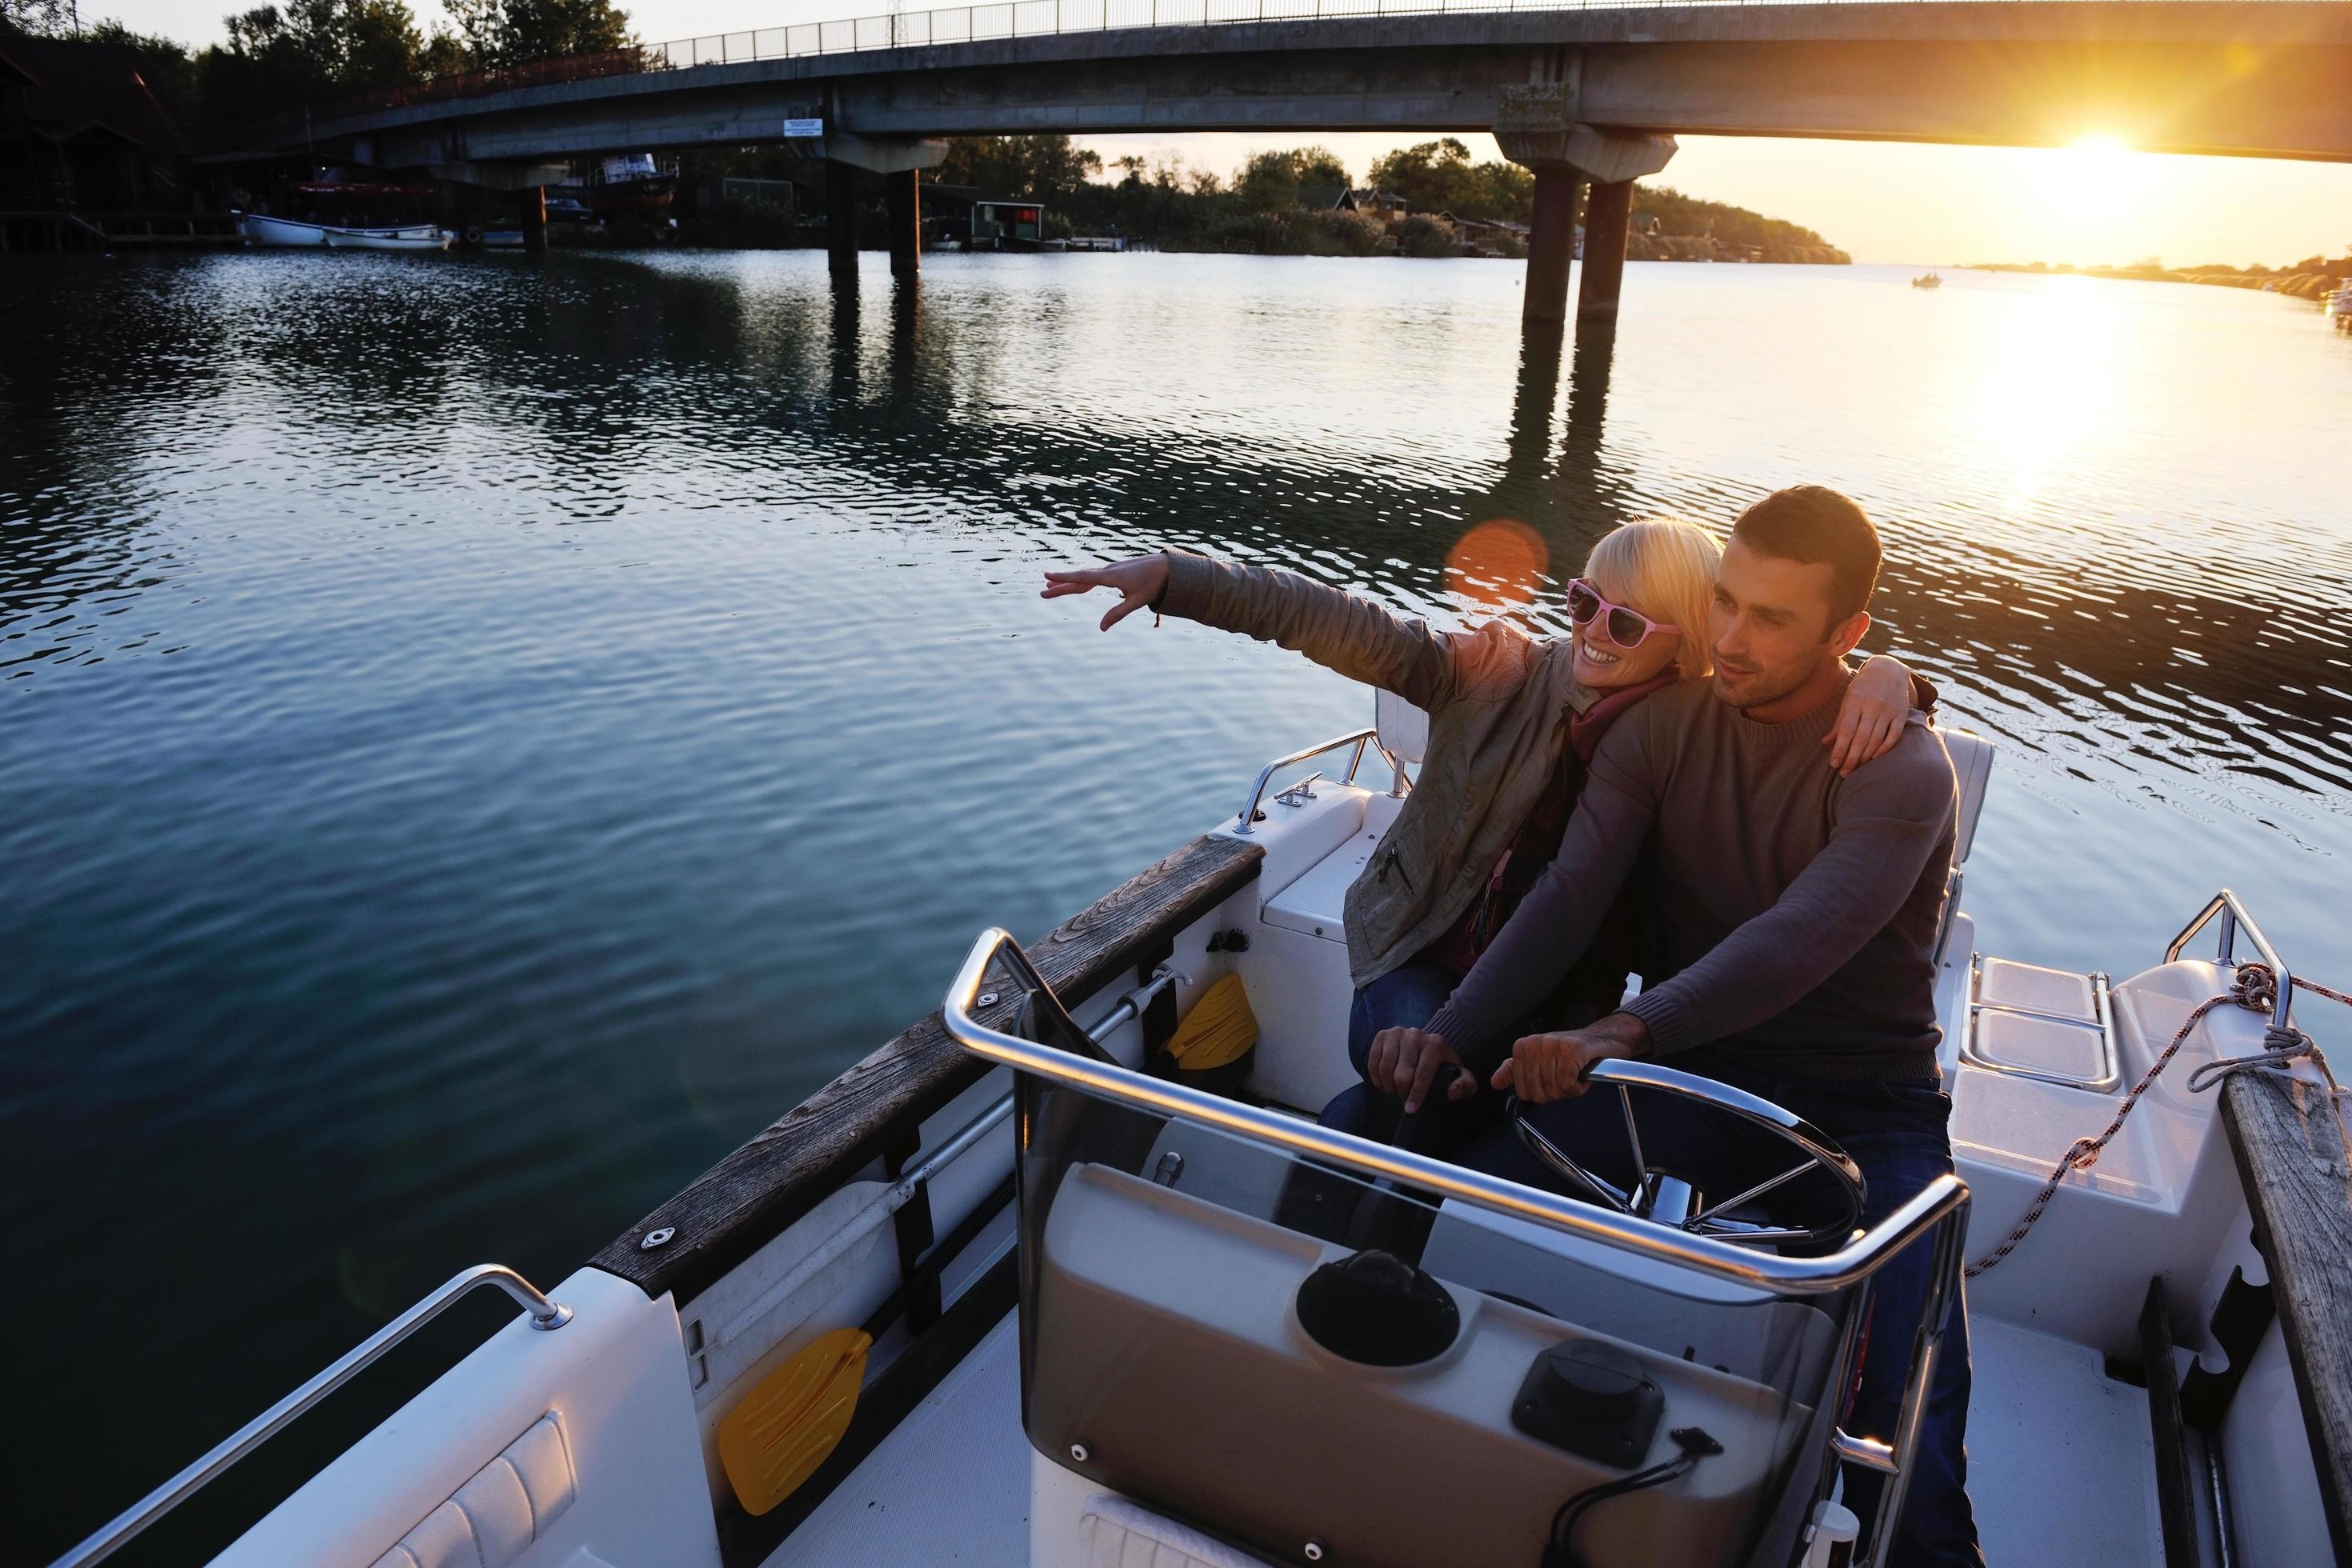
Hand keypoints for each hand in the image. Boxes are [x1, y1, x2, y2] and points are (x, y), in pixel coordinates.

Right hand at [1040, 554, 1170, 631]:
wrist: (1167, 567)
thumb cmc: (1154, 584)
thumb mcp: (1136, 601)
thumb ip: (1118, 613)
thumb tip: (1101, 628)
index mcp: (1110, 577)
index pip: (1082, 578)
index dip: (1064, 578)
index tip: (1047, 576)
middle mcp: (1107, 571)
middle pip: (1079, 579)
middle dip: (1060, 586)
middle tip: (1041, 592)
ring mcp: (1110, 570)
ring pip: (1085, 577)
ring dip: (1068, 582)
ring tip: (1050, 586)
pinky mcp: (1115, 571)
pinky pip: (1093, 576)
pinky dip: (1080, 581)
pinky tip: (1076, 584)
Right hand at [1366, 1027, 1477, 1113]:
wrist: (1426, 1045)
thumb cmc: (1442, 1065)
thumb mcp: (1459, 1075)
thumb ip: (1465, 1085)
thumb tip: (1452, 1092)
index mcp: (1435, 1043)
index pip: (1423, 1073)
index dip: (1416, 1094)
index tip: (1411, 1109)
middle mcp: (1415, 1035)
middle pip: (1403, 1073)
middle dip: (1402, 1091)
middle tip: (1404, 1097)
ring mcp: (1397, 1033)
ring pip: (1386, 1068)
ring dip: (1388, 1085)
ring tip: (1394, 1089)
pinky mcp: (1382, 1035)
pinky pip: (1374, 1062)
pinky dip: (1376, 1077)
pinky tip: (1384, 1082)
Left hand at [1491, 1014, 1648, 1103]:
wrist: (1605, 1040)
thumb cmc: (1572, 1054)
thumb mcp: (1540, 1061)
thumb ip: (1517, 1071)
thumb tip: (1495, 1083)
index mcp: (1522, 1047)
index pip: (1523, 1092)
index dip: (1543, 1092)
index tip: (1554, 1078)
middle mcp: (1534, 1043)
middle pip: (1538, 1093)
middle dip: (1557, 1092)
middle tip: (1568, 1077)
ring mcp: (1551, 1044)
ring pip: (1553, 1089)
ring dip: (1570, 1088)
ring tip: (1576, 1072)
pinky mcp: (1571, 1049)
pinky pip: (1567, 1084)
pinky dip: (1579, 1086)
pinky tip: (1583, 1072)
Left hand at [1824, 654, 1911, 775]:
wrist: (1889, 669)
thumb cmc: (1863, 687)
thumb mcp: (1848, 700)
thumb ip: (1839, 722)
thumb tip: (1825, 743)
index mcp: (1856, 701)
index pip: (1846, 730)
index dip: (1840, 749)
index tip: (1833, 765)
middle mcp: (1873, 706)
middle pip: (1861, 737)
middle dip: (1851, 758)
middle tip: (1844, 773)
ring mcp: (1888, 709)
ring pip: (1876, 738)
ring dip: (1866, 756)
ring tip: (1856, 769)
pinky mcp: (1901, 713)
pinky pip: (1894, 734)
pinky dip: (1885, 747)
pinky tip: (1875, 758)